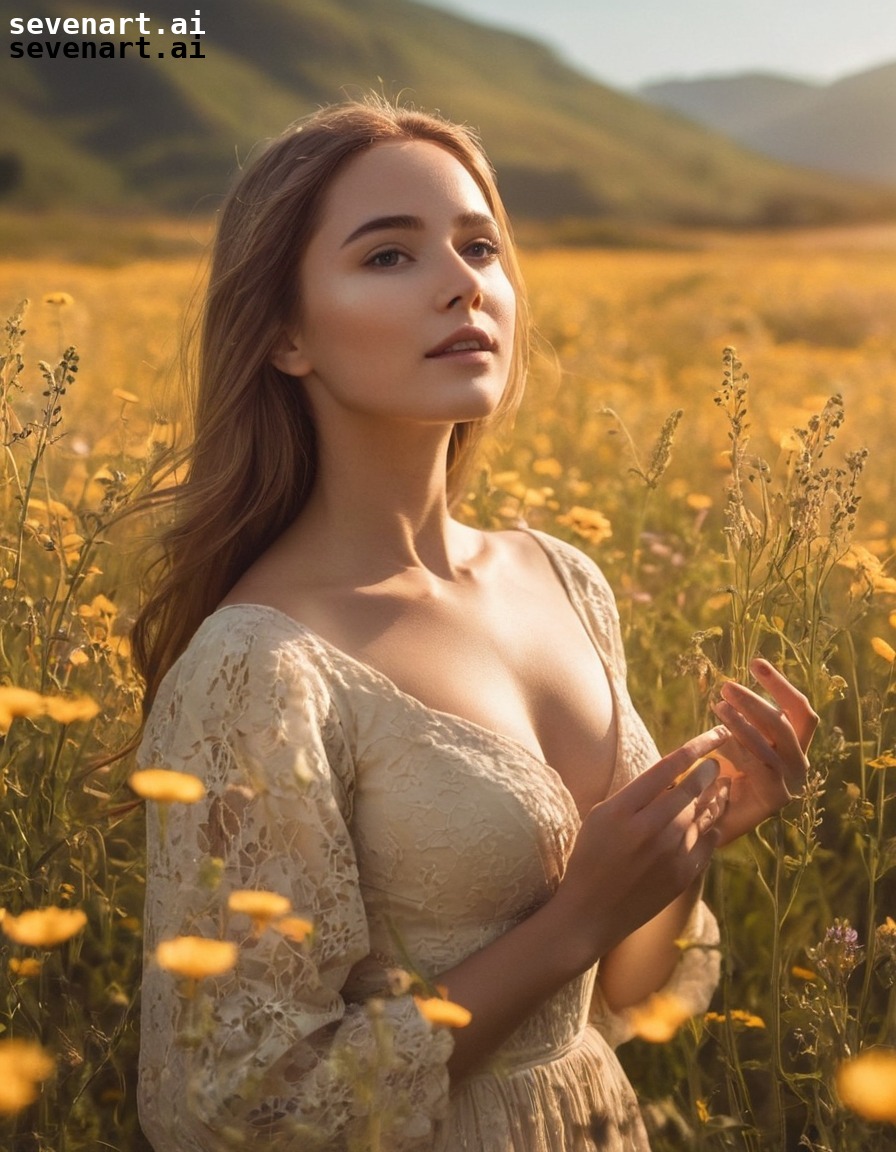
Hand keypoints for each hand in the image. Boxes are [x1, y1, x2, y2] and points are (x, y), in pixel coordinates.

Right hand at [556, 725, 730, 964]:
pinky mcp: (683, 875)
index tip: (714, 734)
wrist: (591, 912)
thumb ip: (634, 794)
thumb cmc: (590, 857)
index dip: (697, 746)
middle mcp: (650, 829)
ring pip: (704, 813)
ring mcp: (670, 854)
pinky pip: (708, 841)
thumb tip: (672, 774)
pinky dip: (713, 825)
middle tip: (717, 761)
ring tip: (722, 784)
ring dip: (716, 795)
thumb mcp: (600, 817)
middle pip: (692, 788)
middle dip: (709, 769)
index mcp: (623, 810)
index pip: (669, 767)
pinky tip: (714, 818)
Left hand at [710, 658, 817, 845]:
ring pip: (773, 742)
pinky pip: (759, 765)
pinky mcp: (775, 799)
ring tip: (718, 705)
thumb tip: (732, 688)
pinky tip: (717, 740)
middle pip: (786, 723)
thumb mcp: (736, 740)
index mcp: (795, 745)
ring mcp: (791, 783)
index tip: (755, 662)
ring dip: (744, 721)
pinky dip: (738, 747)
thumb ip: (743, 720)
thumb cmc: (721, 775)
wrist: (711, 821)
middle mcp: (799, 763)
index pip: (799, 709)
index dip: (780, 684)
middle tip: (725, 686)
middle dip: (756, 701)